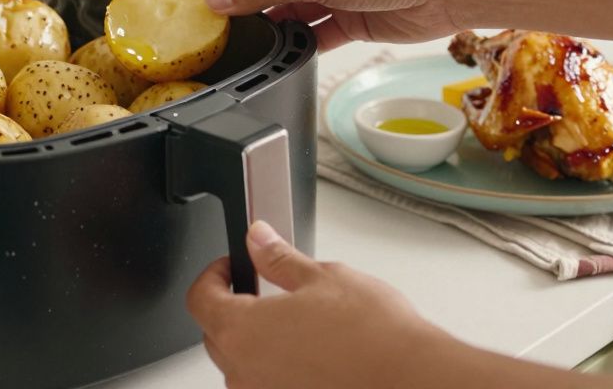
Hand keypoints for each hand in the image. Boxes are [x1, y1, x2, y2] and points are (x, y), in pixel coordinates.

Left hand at [186, 221, 458, 388]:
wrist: (412, 379)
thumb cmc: (374, 336)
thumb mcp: (323, 277)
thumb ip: (278, 258)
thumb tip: (258, 239)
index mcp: (242, 330)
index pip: (200, 298)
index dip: (213, 275)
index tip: (231, 267)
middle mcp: (244, 372)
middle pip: (216, 335)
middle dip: (233, 309)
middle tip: (264, 292)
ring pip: (242, 367)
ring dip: (255, 344)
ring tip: (297, 326)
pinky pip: (267, 387)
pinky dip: (278, 372)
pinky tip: (311, 358)